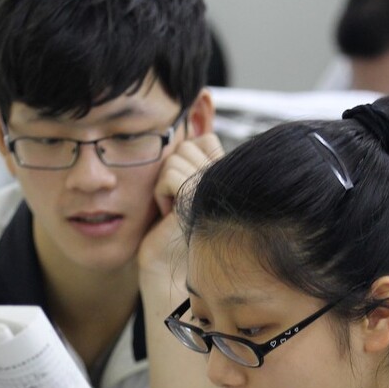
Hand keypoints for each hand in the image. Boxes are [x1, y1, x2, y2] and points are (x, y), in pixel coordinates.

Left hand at [139, 133, 223, 275]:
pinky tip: (168, 214)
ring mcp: (215, 188)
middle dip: (171, 171)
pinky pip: (169, 175)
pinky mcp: (199, 198)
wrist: (167, 265)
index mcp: (227, 174)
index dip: (187, 157)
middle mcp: (227, 179)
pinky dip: (160, 193)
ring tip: (172, 209)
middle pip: (187, 146)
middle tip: (175, 200)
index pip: (206, 139)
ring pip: (175, 159)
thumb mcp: (183, 186)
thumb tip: (192, 122)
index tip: (181, 187)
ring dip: (164, 184)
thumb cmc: (171, 226)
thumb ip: (191, 159)